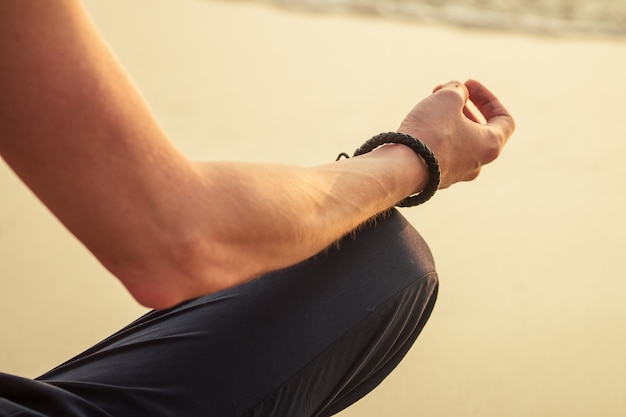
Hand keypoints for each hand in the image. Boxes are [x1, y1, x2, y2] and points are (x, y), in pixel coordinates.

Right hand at [398, 79, 514, 188]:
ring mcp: (456, 174)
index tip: (469, 85)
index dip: (488, 97)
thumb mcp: (447, 98)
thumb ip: (457, 90)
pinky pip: (441, 153)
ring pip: (458, 141)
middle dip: (463, 106)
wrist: (402, 169)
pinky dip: (435, 136)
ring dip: (448, 120)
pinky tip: (419, 126)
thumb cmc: (431, 133)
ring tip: (428, 105)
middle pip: (479, 129)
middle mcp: (477, 163)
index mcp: (490, 145)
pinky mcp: (435, 179)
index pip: (503, 119)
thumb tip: (456, 92)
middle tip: (444, 91)